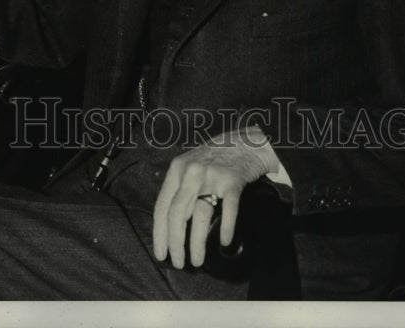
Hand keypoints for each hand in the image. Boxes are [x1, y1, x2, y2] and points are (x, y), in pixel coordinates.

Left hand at [152, 139, 274, 268]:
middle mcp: (191, 172)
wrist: (244, 141)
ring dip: (196, 243)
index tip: (161, 253)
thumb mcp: (190, 166)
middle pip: (177, 213)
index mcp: (177, 170)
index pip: (162, 206)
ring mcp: (212, 175)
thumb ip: (179, 188)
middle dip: (175, 243)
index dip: (159, 233)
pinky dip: (226, 228)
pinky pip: (228, 209)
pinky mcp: (233, 181)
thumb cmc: (214, 158)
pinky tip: (224, 242)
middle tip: (178, 262)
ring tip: (197, 260)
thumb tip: (168, 225)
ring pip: (200, 214)